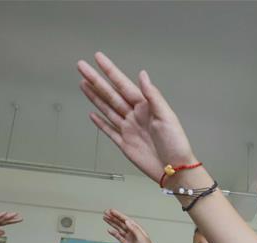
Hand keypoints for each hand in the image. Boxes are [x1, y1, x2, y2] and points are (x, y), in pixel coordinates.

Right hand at [0, 212, 21, 237]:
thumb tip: (4, 232)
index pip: (5, 222)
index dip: (12, 221)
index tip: (19, 219)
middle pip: (5, 219)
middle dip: (13, 218)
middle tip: (20, 217)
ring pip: (1, 217)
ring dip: (8, 216)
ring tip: (15, 214)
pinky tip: (4, 213)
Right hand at [77, 52, 195, 183]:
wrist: (174, 170)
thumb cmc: (175, 143)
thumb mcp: (167, 117)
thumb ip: (153, 96)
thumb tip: (142, 75)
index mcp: (145, 106)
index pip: (123, 85)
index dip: (110, 71)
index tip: (98, 58)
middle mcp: (135, 115)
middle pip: (111, 94)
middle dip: (96, 80)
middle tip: (81, 66)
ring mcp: (128, 129)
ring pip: (107, 109)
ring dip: (95, 97)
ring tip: (82, 84)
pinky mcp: (124, 144)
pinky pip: (109, 131)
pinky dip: (100, 123)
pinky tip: (92, 114)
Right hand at [103, 210, 157, 242]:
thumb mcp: (142, 239)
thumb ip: (134, 230)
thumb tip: (127, 221)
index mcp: (138, 229)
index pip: (127, 220)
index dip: (119, 215)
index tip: (112, 211)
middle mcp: (133, 232)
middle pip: (122, 223)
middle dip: (114, 217)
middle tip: (106, 212)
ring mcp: (129, 238)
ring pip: (119, 228)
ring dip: (112, 223)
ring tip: (105, 218)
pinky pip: (119, 237)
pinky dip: (114, 233)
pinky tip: (109, 230)